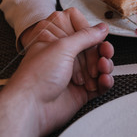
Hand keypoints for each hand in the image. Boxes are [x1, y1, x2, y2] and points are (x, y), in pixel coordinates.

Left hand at [9, 22, 113, 136]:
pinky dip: (105, 81)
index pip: (79, 28)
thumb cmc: (36, 77)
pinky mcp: (81, 91)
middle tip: (103, 54)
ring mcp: (74, 74)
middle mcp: (65, 56)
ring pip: (99, 65)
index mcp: (57, 40)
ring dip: (105, 65)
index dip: (90, 32)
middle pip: (93, 47)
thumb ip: (85, 36)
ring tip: (103, 67)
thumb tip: (100, 28)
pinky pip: (100, 84)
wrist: (31, 108)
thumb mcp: (62, 47)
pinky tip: (104, 80)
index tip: (96, 36)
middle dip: (100, 51)